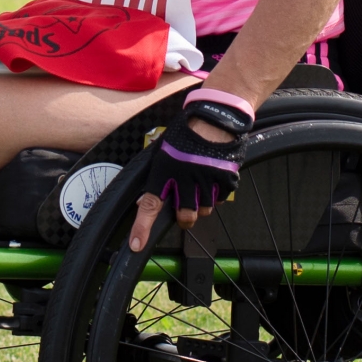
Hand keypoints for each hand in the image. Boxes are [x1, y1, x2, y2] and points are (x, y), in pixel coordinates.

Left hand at [126, 115, 242, 250]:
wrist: (215, 117)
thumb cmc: (186, 131)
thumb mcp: (164, 151)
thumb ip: (157, 177)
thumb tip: (144, 200)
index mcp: (164, 171)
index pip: (149, 204)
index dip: (142, 227)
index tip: (137, 245)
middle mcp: (185, 179)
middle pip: (184, 215)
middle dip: (184, 218)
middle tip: (184, 211)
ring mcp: (206, 180)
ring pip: (204, 210)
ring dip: (201, 205)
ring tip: (200, 187)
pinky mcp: (225, 179)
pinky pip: (220, 199)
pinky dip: (217, 194)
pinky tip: (213, 178)